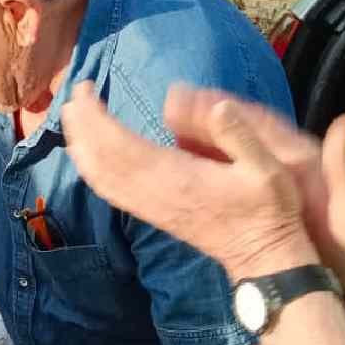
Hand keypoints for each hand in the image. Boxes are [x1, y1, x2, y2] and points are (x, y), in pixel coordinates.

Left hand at [59, 82, 344, 281]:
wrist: (263, 256)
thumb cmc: (268, 209)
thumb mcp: (269, 168)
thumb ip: (240, 135)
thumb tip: (218, 105)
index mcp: (174, 176)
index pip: (118, 144)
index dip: (95, 116)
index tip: (86, 88)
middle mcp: (153, 193)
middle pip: (99, 159)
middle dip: (81, 124)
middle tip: (76, 93)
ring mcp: (149, 206)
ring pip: (99, 177)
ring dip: (81, 145)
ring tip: (75, 115)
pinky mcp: (152, 214)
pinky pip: (109, 190)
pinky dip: (92, 169)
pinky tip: (90, 154)